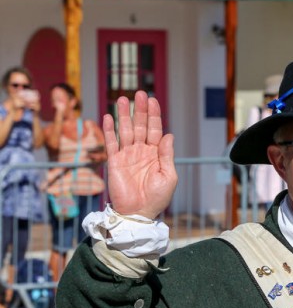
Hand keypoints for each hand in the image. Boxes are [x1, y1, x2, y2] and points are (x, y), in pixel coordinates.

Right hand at [103, 90, 176, 219]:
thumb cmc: (157, 198)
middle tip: (139, 94)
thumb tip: (169, 135)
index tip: (152, 100)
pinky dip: (109, 131)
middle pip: (140, 126)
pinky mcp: (114, 162)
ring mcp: (127, 155)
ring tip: (122, 100)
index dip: (154, 115)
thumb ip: (167, 155)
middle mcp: (141, 151)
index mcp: (156, 154)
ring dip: (123, 115)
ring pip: (125, 131)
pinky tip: (109, 117)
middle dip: (140, 110)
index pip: (155, 130)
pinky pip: (111, 143)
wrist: (139, 213)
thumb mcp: (168, 176)